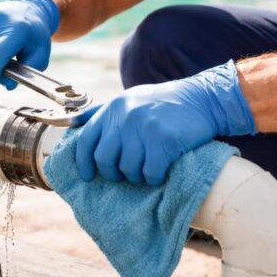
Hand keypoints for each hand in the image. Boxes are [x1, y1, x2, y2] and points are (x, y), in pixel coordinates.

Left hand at [75, 61, 255, 184]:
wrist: (203, 99)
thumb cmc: (165, 105)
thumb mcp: (131, 100)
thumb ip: (106, 113)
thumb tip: (73, 124)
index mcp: (114, 108)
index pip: (87, 139)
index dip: (83, 162)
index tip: (88, 176)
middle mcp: (125, 116)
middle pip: (104, 159)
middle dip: (113, 173)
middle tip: (125, 175)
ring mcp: (144, 127)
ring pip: (128, 169)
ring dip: (137, 176)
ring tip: (147, 169)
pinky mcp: (164, 140)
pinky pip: (150, 173)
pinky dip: (154, 178)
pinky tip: (162, 171)